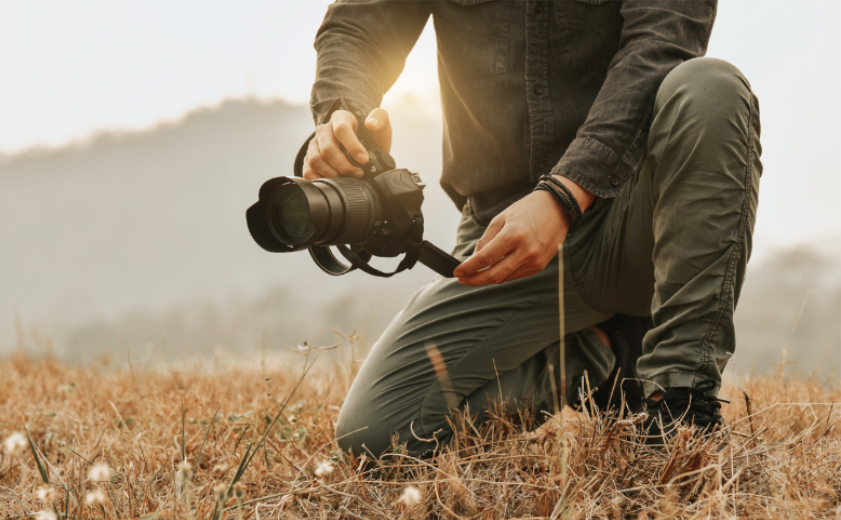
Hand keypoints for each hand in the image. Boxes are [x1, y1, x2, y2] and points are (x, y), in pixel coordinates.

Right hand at [302, 107, 391, 180]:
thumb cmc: (369, 135)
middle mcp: (324, 130)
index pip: (341, 130)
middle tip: (359, 173)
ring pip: (315, 161)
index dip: (353, 146)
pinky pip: (308, 171)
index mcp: (340, 118)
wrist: (360, 142)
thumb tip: (371, 124)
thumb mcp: (379, 124)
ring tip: (348, 178)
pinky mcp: (309, 158)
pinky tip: (334, 182)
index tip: (364, 160)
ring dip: (333, 174)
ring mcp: (314, 144)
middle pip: (327, 149)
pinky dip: (320, 179)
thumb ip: (380, 119)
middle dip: (345, 166)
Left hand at [453, 176, 594, 285]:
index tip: (457, 272)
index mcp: (514, 235)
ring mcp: (534, 260)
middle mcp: (525, 251)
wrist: (558, 209)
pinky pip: (515, 275)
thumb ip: (487, 239)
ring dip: (487, 279)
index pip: (485, 258)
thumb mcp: (501, 218)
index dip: (468, 268)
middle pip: (494, 274)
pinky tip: (492, 271)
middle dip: (474, 280)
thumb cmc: (528, 210)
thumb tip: (475, 258)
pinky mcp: (539, 266)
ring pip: (504, 278)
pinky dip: (502, 275)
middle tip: (462, 279)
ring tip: (474, 276)